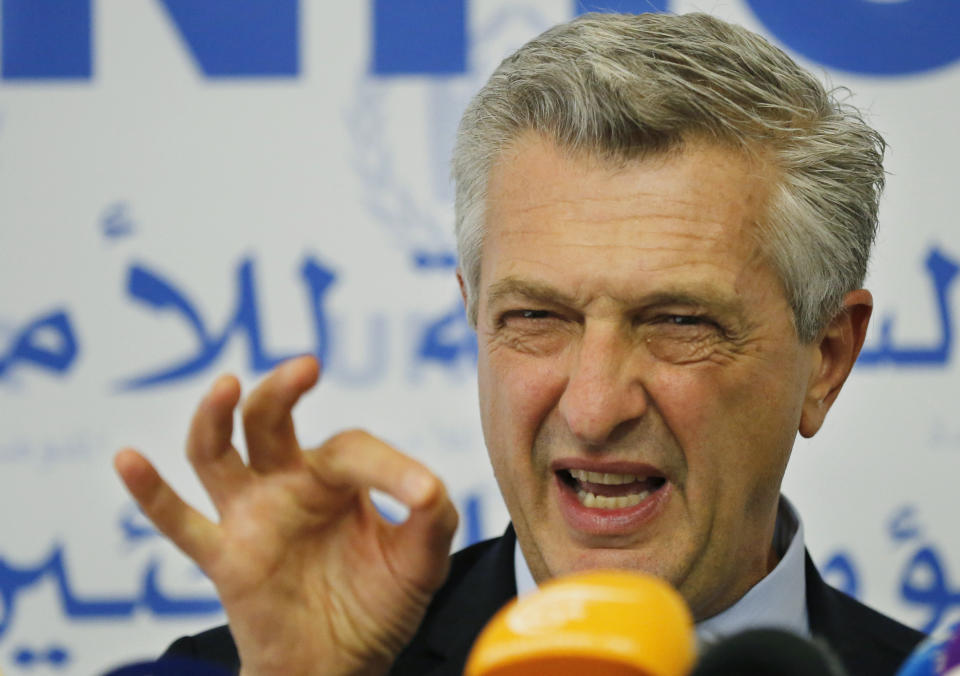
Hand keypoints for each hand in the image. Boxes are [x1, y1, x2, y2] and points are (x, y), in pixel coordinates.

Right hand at [114, 356, 457, 675]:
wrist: (342, 666)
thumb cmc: (379, 604)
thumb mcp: (421, 560)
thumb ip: (432, 519)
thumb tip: (426, 488)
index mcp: (337, 477)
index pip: (352, 448)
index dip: (389, 467)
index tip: (419, 496)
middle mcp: (288, 485)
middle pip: (269, 421)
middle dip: (282, 390)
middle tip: (306, 367)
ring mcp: (251, 517)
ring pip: (217, 456)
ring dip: (215, 420)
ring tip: (226, 385)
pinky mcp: (225, 558)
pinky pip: (179, 523)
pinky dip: (151, 493)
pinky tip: (128, 459)